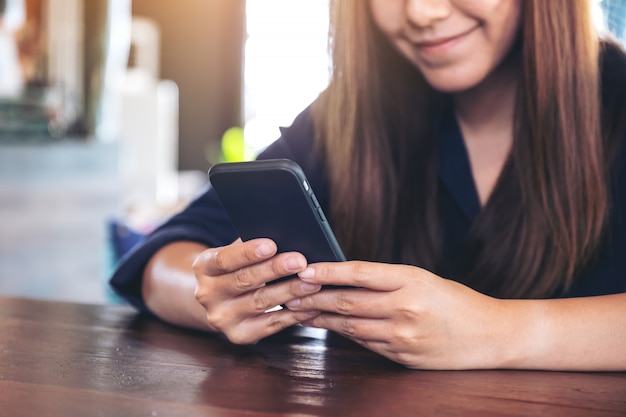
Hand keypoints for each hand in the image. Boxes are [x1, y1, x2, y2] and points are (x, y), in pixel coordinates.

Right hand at [192, 238, 321, 343]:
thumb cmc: (235, 269)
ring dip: (289, 292)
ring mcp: (221, 318)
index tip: (271, 245)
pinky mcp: (239, 335)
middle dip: (275, 270)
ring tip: (312, 283)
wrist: (219, 301)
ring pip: (260, 302)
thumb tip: (286, 237)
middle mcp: (207, 294)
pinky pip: (271, 324)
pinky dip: (293, 315)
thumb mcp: (234, 254)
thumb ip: (252, 247)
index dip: (248, 253)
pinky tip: (310, 306)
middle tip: (300, 262)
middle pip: (244, 280)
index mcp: (203, 267)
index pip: (224, 259)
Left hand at [285, 261, 510, 369]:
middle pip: (348, 301)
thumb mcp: (425, 279)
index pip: (360, 273)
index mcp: (412, 281)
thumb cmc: (457, 301)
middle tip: (291, 292)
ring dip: (322, 319)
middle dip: (314, 297)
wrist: (493, 335)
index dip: (328, 271)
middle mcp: (406, 308)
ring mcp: (404, 337)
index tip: (305, 269)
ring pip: (350, 326)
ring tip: (301, 311)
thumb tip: (345, 279)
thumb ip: (387, 280)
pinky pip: (365, 344)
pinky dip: (344, 334)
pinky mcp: (403, 358)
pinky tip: (329, 327)